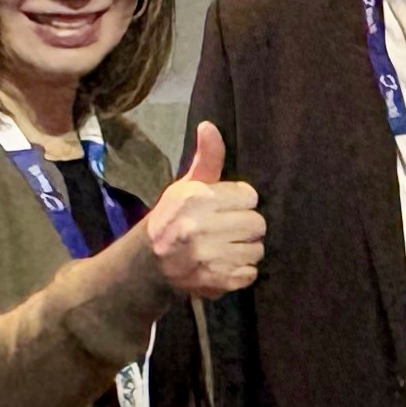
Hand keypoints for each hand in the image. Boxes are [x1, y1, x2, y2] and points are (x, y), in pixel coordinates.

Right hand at [138, 121, 265, 299]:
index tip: (224, 208)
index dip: (240, 201)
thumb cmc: (172, 218)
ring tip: (224, 246)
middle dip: (245, 225)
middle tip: (226, 228)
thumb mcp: (186, 185)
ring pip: (257, 248)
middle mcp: (201, 227)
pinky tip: (223, 264)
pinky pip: (251, 273)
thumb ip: (207, 158)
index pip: (250, 196)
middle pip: (257, 223)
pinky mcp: (217, 281)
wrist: (148, 263)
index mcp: (196, 199)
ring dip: (245, 248)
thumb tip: (209, 126)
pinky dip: (241, 271)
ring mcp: (210, 257)